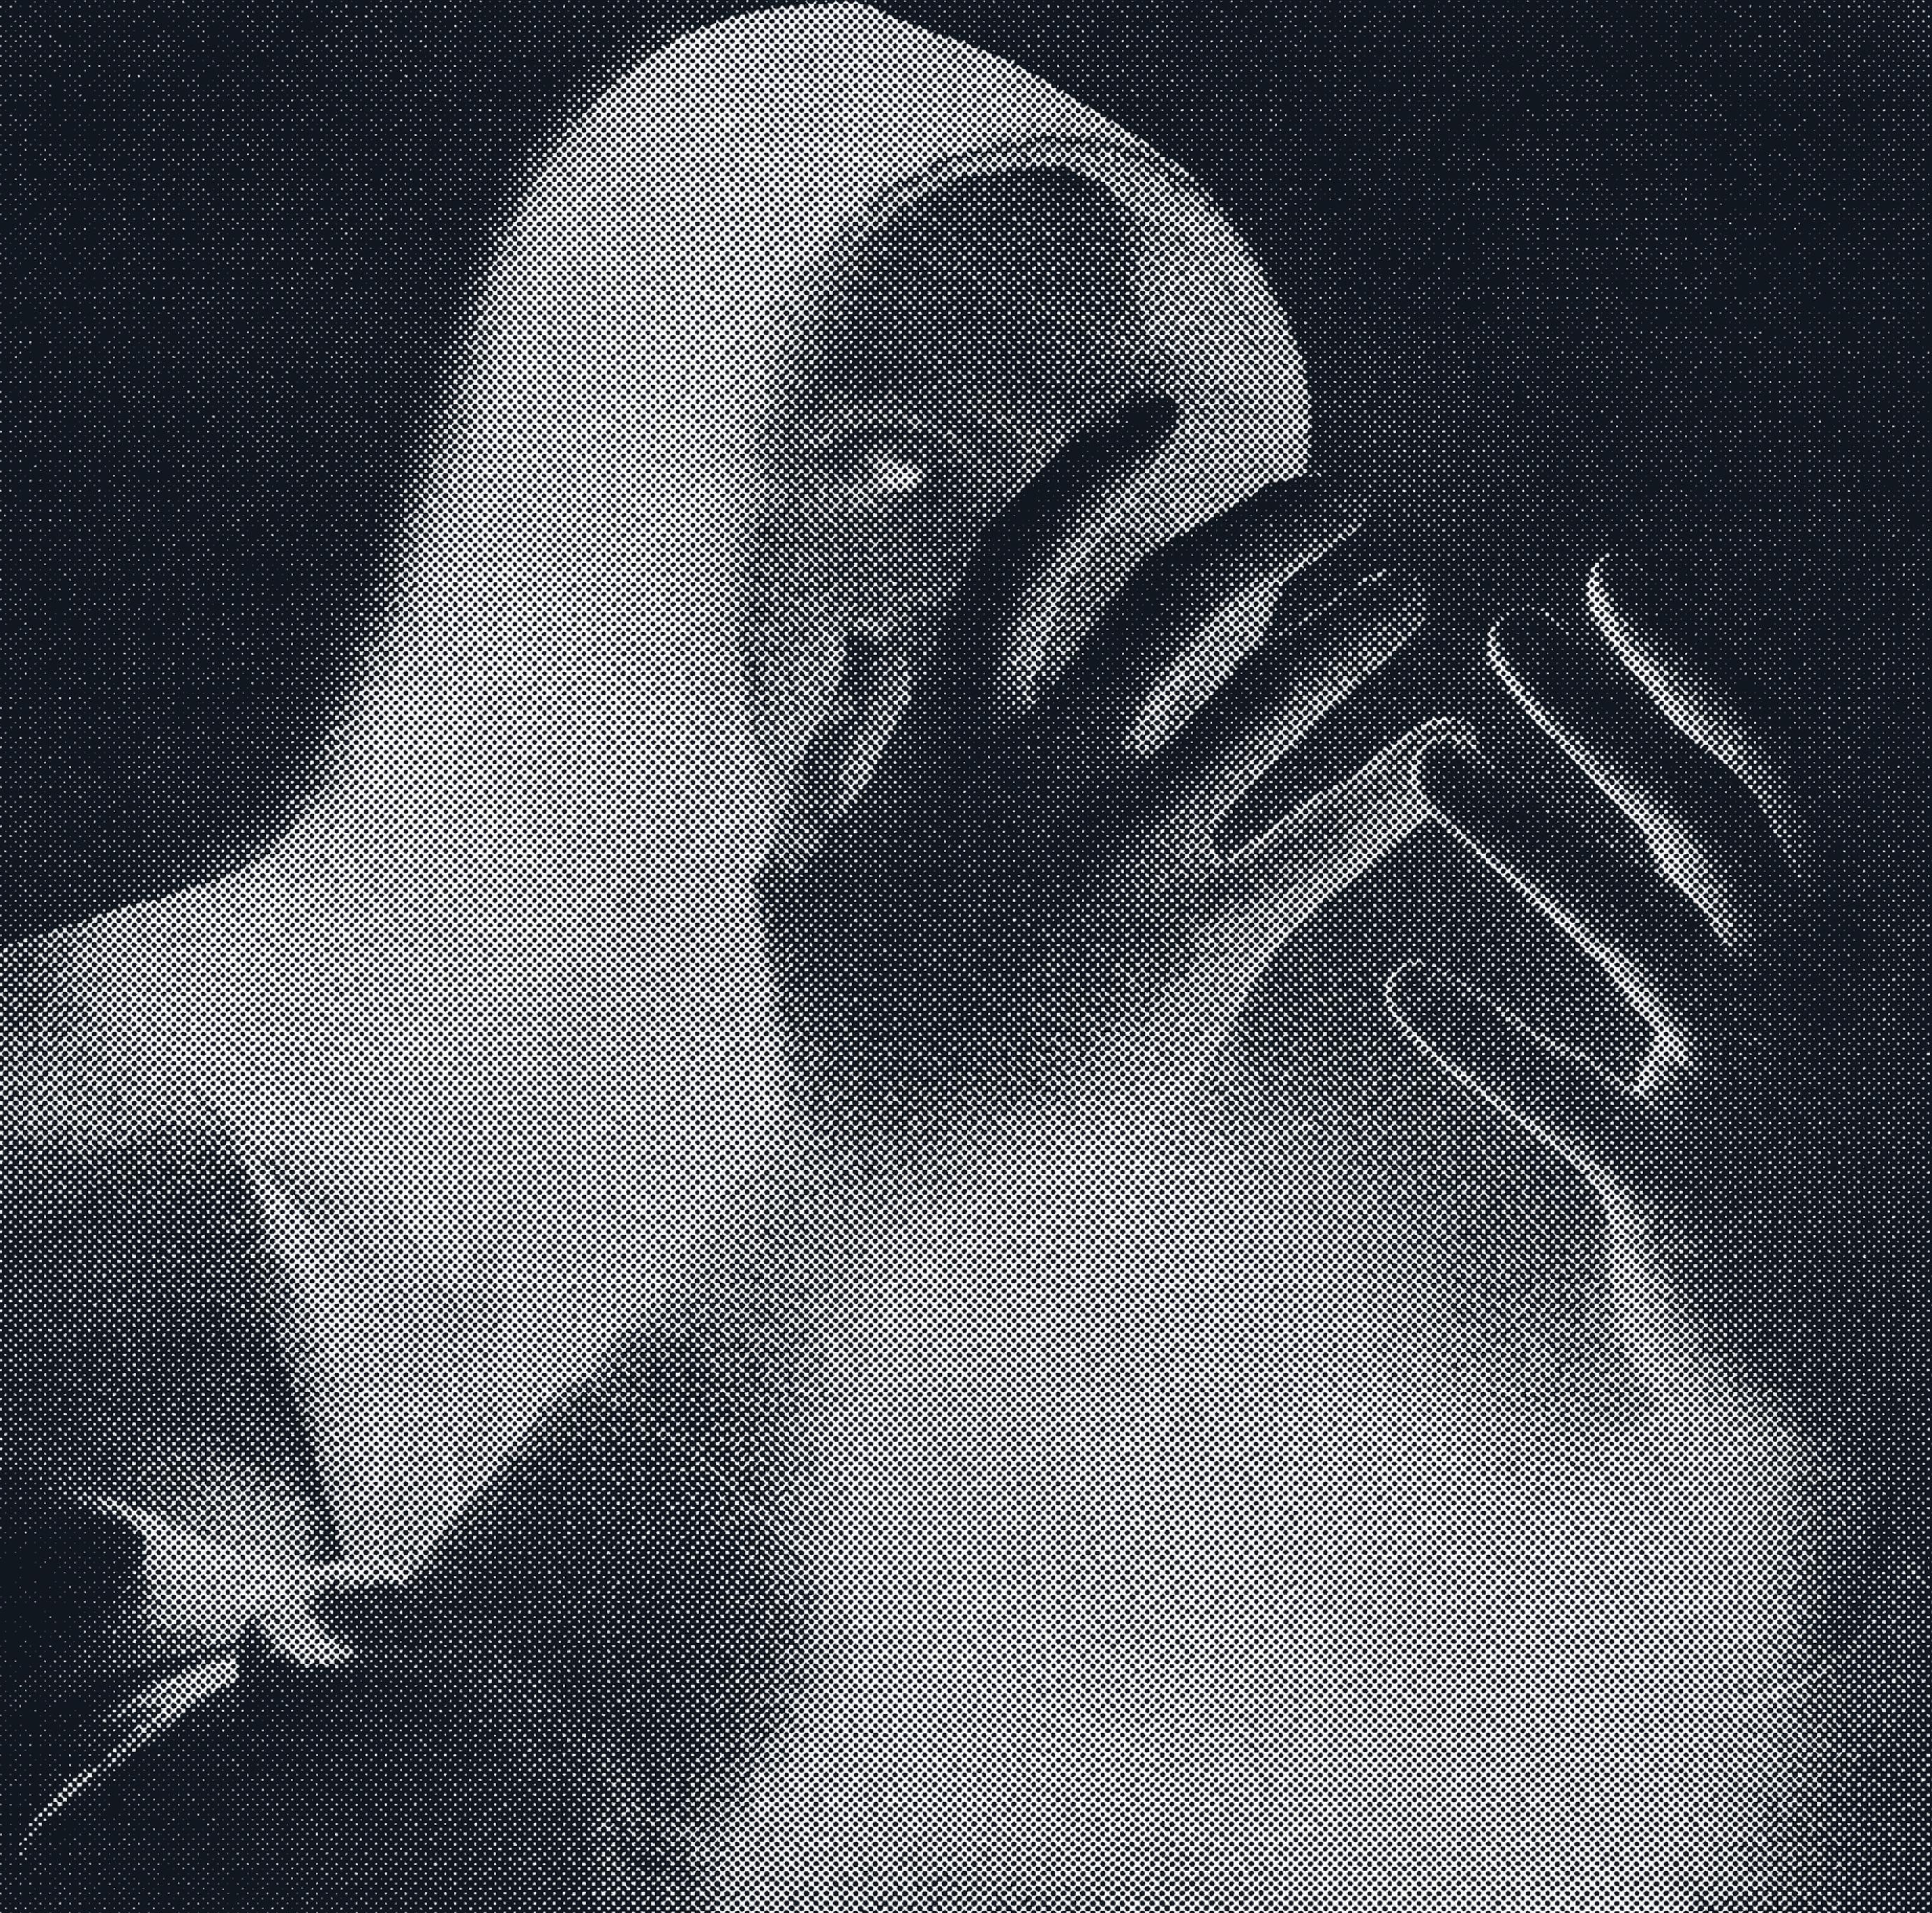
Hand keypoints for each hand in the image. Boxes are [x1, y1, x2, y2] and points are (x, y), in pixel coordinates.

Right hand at [756, 396, 1459, 1148]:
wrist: (884, 1157)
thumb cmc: (834, 1011)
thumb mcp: (796, 860)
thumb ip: (836, 738)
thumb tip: (873, 627)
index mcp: (948, 735)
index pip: (1029, 550)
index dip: (1098, 466)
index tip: (1165, 417)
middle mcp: (1045, 771)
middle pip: (1183, 593)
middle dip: (1276, 525)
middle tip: (1343, 505)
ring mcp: (1125, 856)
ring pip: (1273, 696)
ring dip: (1355, 630)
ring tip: (1409, 600)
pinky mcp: (1194, 947)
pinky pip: (1320, 843)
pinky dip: (1395, 786)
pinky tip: (1453, 745)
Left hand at [1386, 553, 1929, 1654]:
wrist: (1830, 1366)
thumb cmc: (1773, 1161)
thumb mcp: (1773, 1011)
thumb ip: (1724, 898)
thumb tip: (1657, 776)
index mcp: (1825, 941)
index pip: (1772, 762)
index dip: (1695, 662)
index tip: (1605, 576)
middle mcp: (1810, 996)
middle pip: (1712, 816)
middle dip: (1613, 715)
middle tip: (1500, 630)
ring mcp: (1756, 1093)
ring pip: (1648, 934)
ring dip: (1536, 839)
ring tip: (1422, 763)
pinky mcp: (1685, 1193)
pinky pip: (1580, 1104)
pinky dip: (1492, 1043)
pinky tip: (1402, 991)